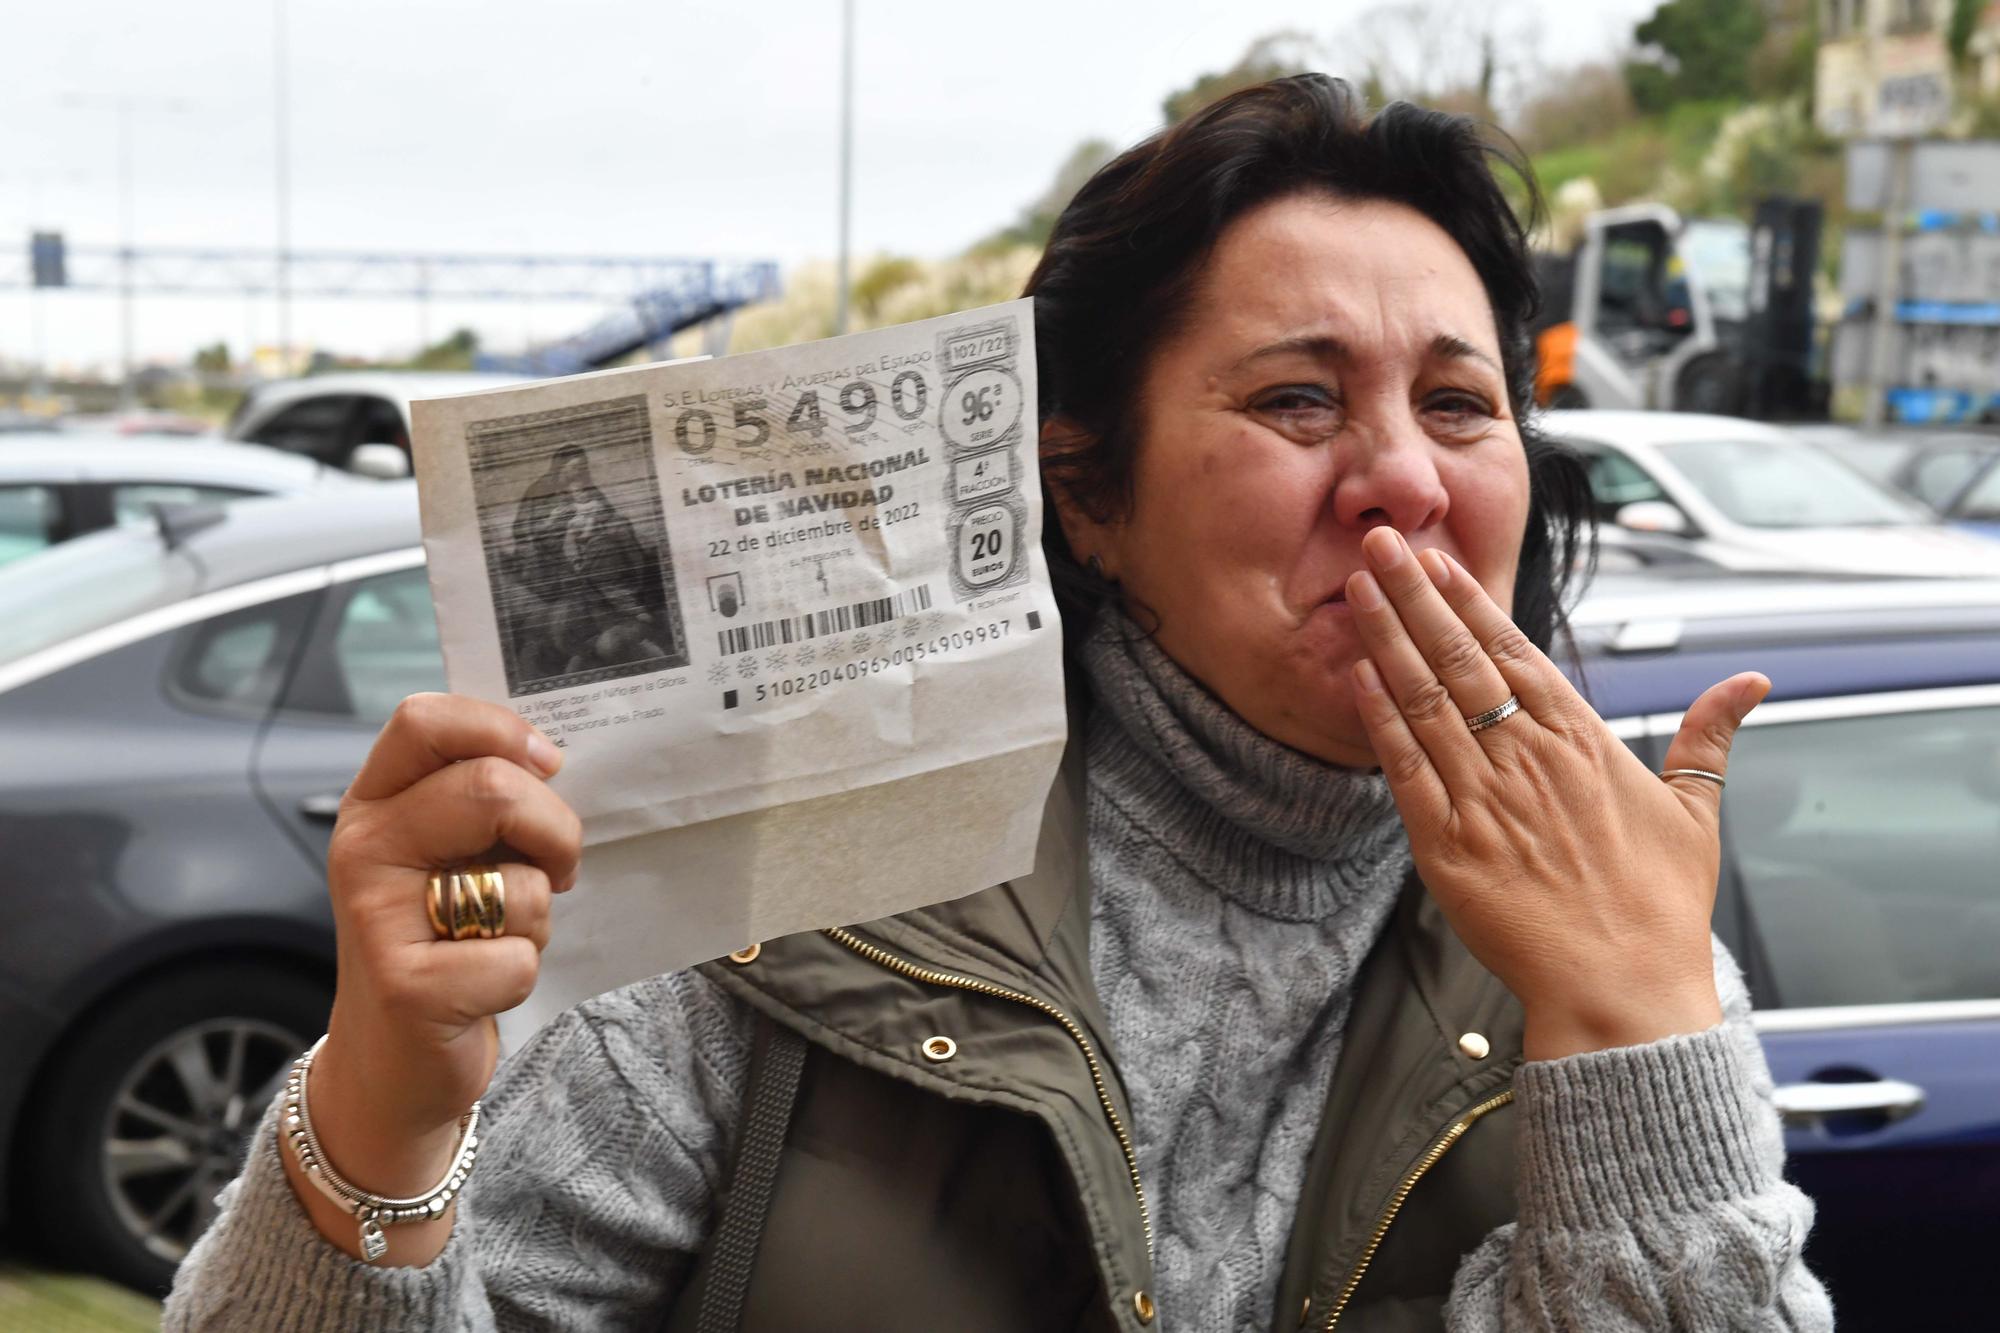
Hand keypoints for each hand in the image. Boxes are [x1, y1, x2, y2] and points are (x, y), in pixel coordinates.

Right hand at [291, 694, 579, 1258]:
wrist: (392, 1061)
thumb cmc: (441, 939)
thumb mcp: (448, 854)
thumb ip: (482, 799)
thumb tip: (547, 757)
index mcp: (375, 803)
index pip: (424, 720)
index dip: (501, 730)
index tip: (547, 765)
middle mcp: (363, 850)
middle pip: (492, 788)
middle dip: (555, 830)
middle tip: (556, 867)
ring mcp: (378, 919)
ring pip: (521, 882)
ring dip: (538, 915)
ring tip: (498, 937)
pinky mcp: (409, 987)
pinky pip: (518, 958)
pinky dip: (522, 974)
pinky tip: (480, 988)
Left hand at [1344, 528, 1768, 1060]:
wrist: (1622, 989)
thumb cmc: (1658, 908)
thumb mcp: (1695, 812)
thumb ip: (1709, 737)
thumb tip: (1753, 682)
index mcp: (1583, 742)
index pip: (1516, 650)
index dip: (1472, 601)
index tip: (1437, 561)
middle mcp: (1529, 757)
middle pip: (1462, 656)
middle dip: (1416, 593)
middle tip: (1381, 539)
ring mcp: (1484, 797)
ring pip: (1425, 698)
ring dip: (1387, 637)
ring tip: (1358, 586)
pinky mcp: (1446, 845)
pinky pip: (1404, 768)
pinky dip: (1379, 718)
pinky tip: (1358, 675)